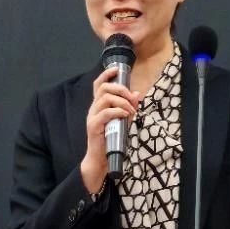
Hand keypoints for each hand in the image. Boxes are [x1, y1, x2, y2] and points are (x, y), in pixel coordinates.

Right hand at [79, 65, 139, 193]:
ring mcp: (92, 117)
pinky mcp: (94, 126)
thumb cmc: (111, 139)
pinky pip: (105, 113)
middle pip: (103, 88)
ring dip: (121, 101)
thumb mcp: (123, 120)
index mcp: (99, 105)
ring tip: (131, 110)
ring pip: (105, 98)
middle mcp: (93, 108)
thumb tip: (137, 94)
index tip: (117, 69)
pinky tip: (125, 115)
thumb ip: (128, 107)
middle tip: (132, 98)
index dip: (106, 74)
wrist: (101, 159)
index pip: (98, 84)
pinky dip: (117, 111)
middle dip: (120, 89)